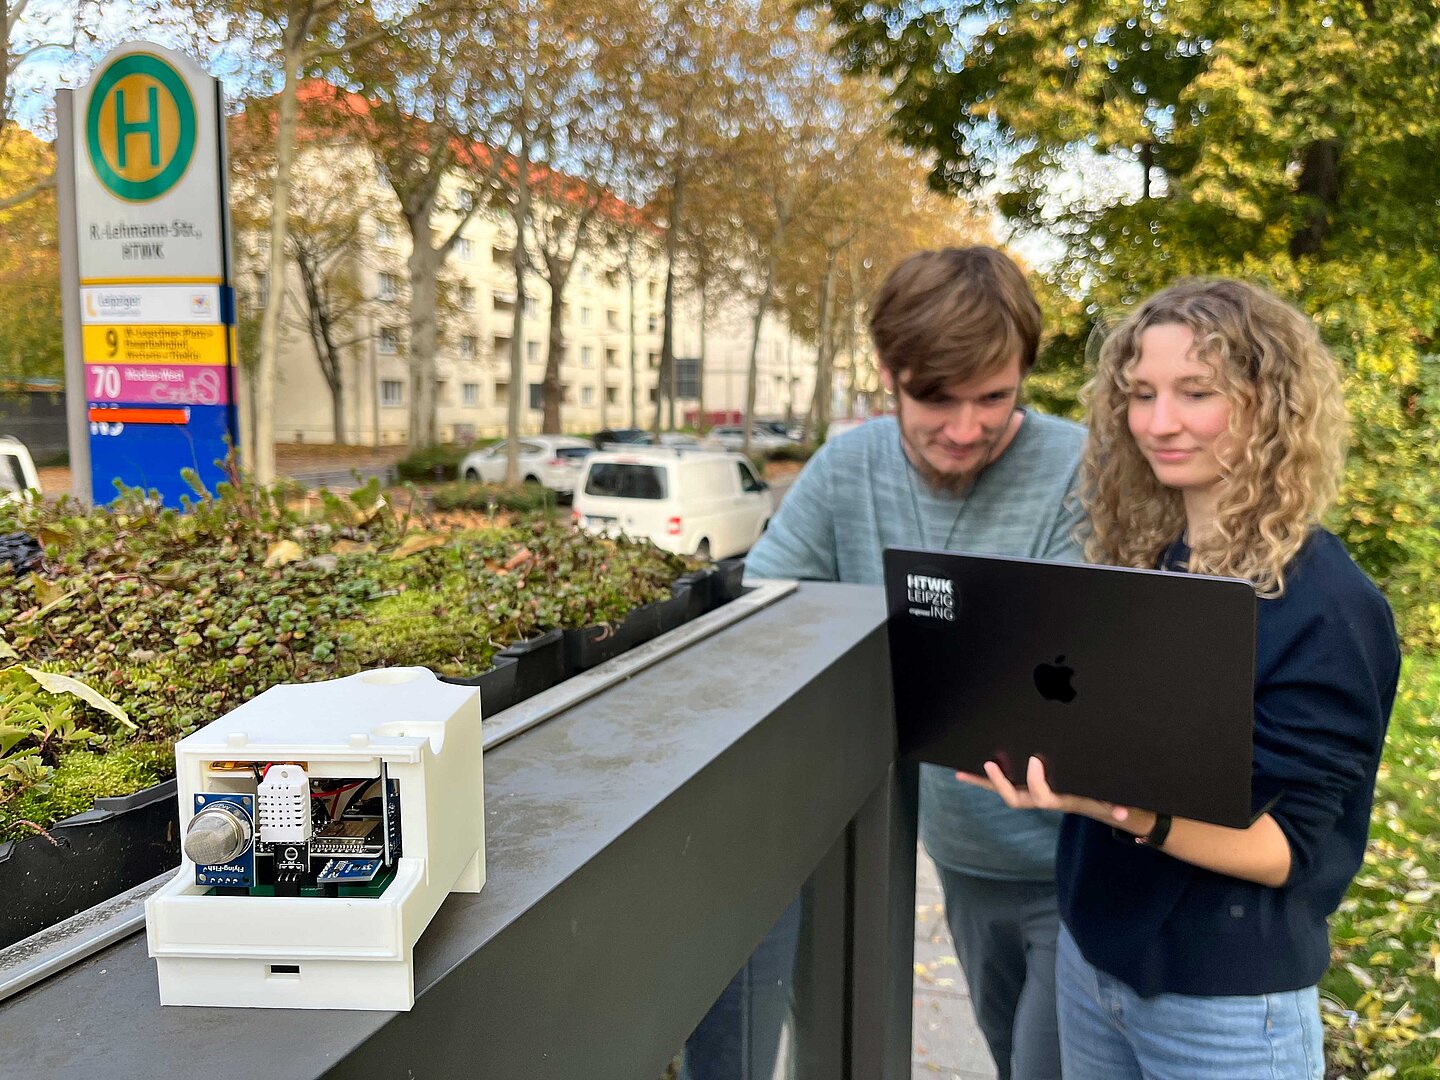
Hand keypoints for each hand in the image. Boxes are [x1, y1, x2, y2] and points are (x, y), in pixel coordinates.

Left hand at [956, 755, 1138, 828]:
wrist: (1096, 804)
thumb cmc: (1101, 797)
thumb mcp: (1110, 800)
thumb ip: (1117, 805)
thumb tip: (1124, 814)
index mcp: (1058, 800)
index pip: (1041, 796)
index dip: (1035, 781)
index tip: (1034, 760)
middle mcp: (1040, 799)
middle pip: (1014, 798)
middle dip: (999, 784)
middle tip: (989, 764)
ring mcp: (1030, 794)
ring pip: (1002, 791)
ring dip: (982, 782)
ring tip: (961, 771)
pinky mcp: (1024, 786)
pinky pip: (1001, 783)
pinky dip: (983, 779)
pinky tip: (964, 771)